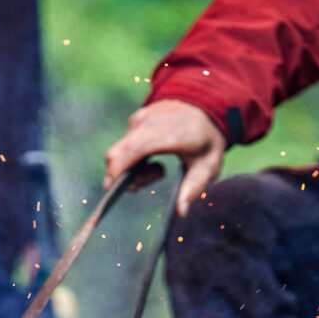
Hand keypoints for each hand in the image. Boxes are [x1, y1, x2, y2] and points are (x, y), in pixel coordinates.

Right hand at [103, 99, 226, 216]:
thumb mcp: (208, 166)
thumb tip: (180, 212)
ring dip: (132, 170)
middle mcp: (149, 122)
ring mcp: (139, 119)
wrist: (204, 105)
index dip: (117, 168)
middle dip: (125, 177)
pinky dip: (132, 159)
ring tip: (159, 169)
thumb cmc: (206, 140)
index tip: (110, 188)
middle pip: (118, 154)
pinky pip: (124, 146)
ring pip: (120, 152)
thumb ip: (194, 188)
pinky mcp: (134, 120)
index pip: (133, 149)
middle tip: (150, 181)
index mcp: (168, 132)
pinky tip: (152, 159)